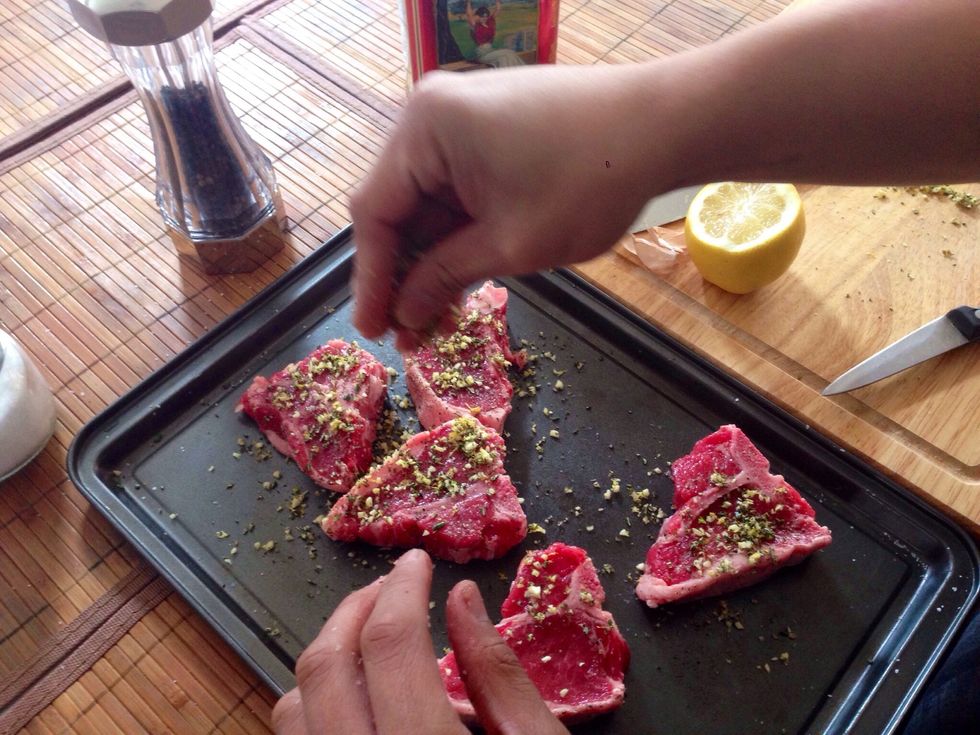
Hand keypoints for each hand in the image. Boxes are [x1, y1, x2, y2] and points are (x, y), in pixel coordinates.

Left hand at [271, 549, 568, 734]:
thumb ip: (501, 676)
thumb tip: (462, 598)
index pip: (392, 645)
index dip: (403, 588)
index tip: (420, 563)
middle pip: (325, 669)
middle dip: (355, 608)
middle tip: (393, 585)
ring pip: (291, 712)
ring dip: (328, 657)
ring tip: (374, 637)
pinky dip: (315, 708)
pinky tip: (360, 700)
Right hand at [349, 63, 678, 345]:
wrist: (665, 127)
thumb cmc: (589, 182)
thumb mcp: (510, 245)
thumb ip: (445, 278)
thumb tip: (404, 315)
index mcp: (425, 128)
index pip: (376, 212)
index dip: (371, 280)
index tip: (372, 331)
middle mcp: (433, 114)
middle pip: (398, 206)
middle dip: (404, 273)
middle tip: (406, 333)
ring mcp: (463, 118)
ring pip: (430, 202)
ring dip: (433, 258)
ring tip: (434, 318)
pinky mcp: (492, 131)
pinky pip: (458, 189)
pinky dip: (458, 234)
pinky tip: (461, 279)